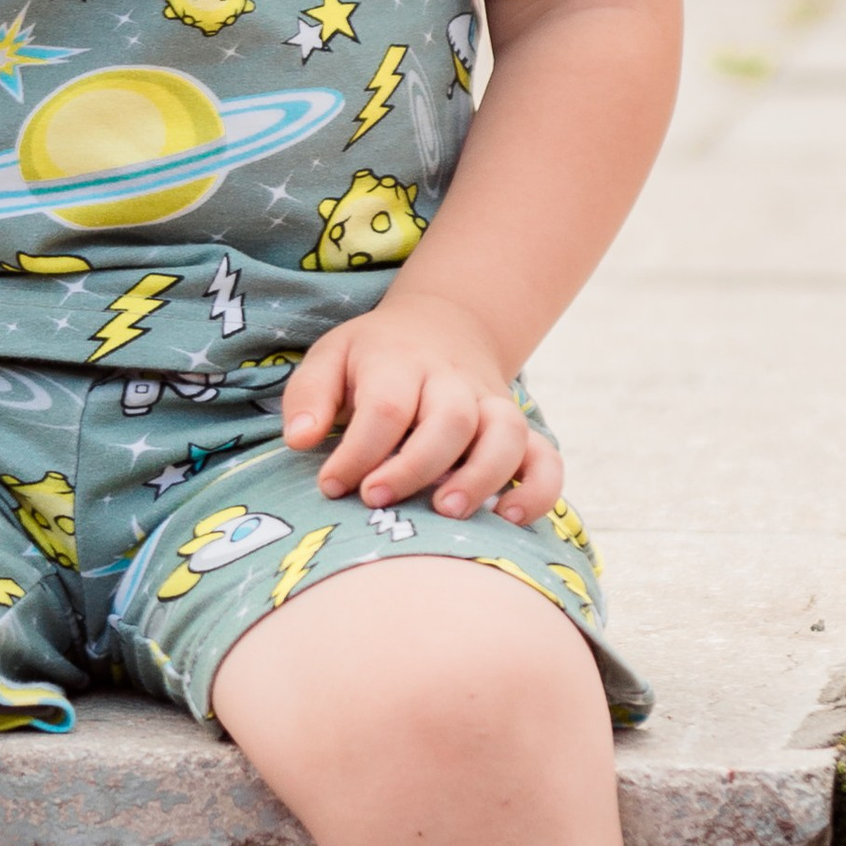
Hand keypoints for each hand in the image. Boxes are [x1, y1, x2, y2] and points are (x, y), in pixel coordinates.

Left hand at [281, 296, 564, 521]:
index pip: (387, 405)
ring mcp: (493, 405)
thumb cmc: (374, 358)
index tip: (332, 486)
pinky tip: (510, 519)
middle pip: (450, 420)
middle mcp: (453, 381)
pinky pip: (546, 458)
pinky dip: (539, 489)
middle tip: (377, 501)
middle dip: (415, 466)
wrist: (443, 326)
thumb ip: (309, 395)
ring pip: (505, 434)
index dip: (360, 451)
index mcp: (400, 362)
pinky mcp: (520, 431)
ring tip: (446, 513)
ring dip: (481, 476)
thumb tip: (299, 440)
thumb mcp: (331, 357)